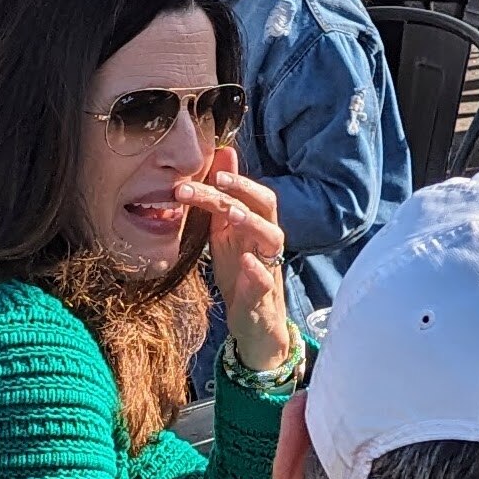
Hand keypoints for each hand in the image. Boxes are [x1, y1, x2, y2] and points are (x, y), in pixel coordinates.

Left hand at [179, 142, 292, 368]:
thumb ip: (223, 199)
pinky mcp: (264, 295)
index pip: (250, 192)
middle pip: (266, 205)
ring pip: (272, 237)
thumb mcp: (226, 234)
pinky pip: (265, 280)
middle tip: (218, 181)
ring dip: (253, 223)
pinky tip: (247, 262)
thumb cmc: (238, 274)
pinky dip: (257, 270)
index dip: (233, 178)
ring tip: (232, 214)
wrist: (253, 323)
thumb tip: (222, 155)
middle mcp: (265, 240)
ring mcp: (267, 266)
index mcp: (253, 224)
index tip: (207, 170)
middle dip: (245, 190)